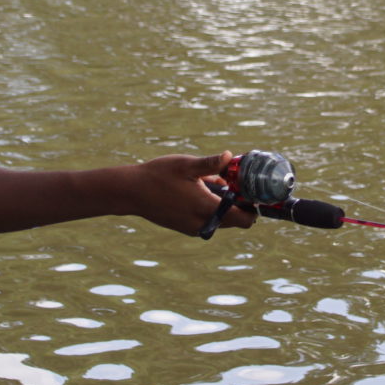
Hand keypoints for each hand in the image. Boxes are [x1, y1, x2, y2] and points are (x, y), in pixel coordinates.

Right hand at [131, 152, 257, 237]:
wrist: (131, 192)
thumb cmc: (158, 176)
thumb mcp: (186, 165)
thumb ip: (210, 164)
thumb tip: (230, 156)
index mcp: (207, 208)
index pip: (243, 219)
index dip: (253, 208)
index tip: (253, 193)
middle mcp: (202, 223)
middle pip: (234, 220)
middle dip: (238, 204)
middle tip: (233, 183)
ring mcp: (193, 227)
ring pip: (220, 220)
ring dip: (223, 205)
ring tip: (213, 183)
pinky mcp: (185, 227)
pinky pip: (207, 220)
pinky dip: (210, 208)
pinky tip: (199, 190)